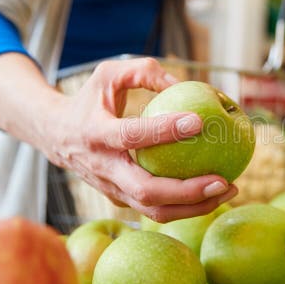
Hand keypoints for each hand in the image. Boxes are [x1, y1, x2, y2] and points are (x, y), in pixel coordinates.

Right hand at [41, 58, 236, 221]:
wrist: (54, 134)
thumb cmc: (90, 100)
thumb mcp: (109, 74)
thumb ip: (145, 72)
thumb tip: (184, 85)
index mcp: (95, 134)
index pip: (132, 136)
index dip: (164, 130)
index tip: (199, 121)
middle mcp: (102, 168)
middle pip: (146, 191)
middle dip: (187, 192)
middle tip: (224, 180)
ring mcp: (110, 190)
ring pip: (153, 211)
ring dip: (195, 207)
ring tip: (230, 190)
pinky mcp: (121, 200)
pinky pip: (156, 210)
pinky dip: (188, 206)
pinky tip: (215, 192)